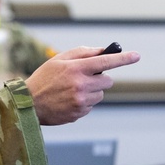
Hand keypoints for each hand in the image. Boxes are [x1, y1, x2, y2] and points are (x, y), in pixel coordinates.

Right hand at [25, 46, 140, 125]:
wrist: (28, 104)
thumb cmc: (43, 79)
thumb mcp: (58, 60)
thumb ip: (81, 53)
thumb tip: (102, 51)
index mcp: (76, 68)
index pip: (106, 61)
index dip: (123, 58)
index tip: (136, 55)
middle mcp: (81, 84)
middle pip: (107, 81)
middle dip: (100, 79)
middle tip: (85, 78)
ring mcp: (81, 100)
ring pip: (100, 94)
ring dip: (92, 92)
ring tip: (72, 91)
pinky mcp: (79, 113)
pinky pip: (91, 106)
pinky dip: (84, 103)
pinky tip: (68, 101)